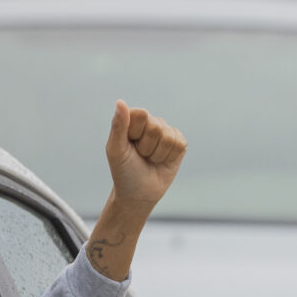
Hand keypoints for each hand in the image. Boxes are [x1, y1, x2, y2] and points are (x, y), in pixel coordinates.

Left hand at [105, 100, 187, 214]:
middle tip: (140, 156)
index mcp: (133, 119)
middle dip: (147, 147)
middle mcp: (151, 122)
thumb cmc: (124, 172)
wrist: (139, 194)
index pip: (142, 115)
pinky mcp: (179, 143)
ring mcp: (166, 132)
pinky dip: (170, 158)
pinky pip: (180, 144)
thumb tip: (120, 102)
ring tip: (150, 160)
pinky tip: (162, 162)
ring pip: (169, 137)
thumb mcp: (116, 150)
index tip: (129, 145)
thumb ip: (118, 126)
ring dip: (158, 155)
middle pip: (156, 127)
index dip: (136, 133)